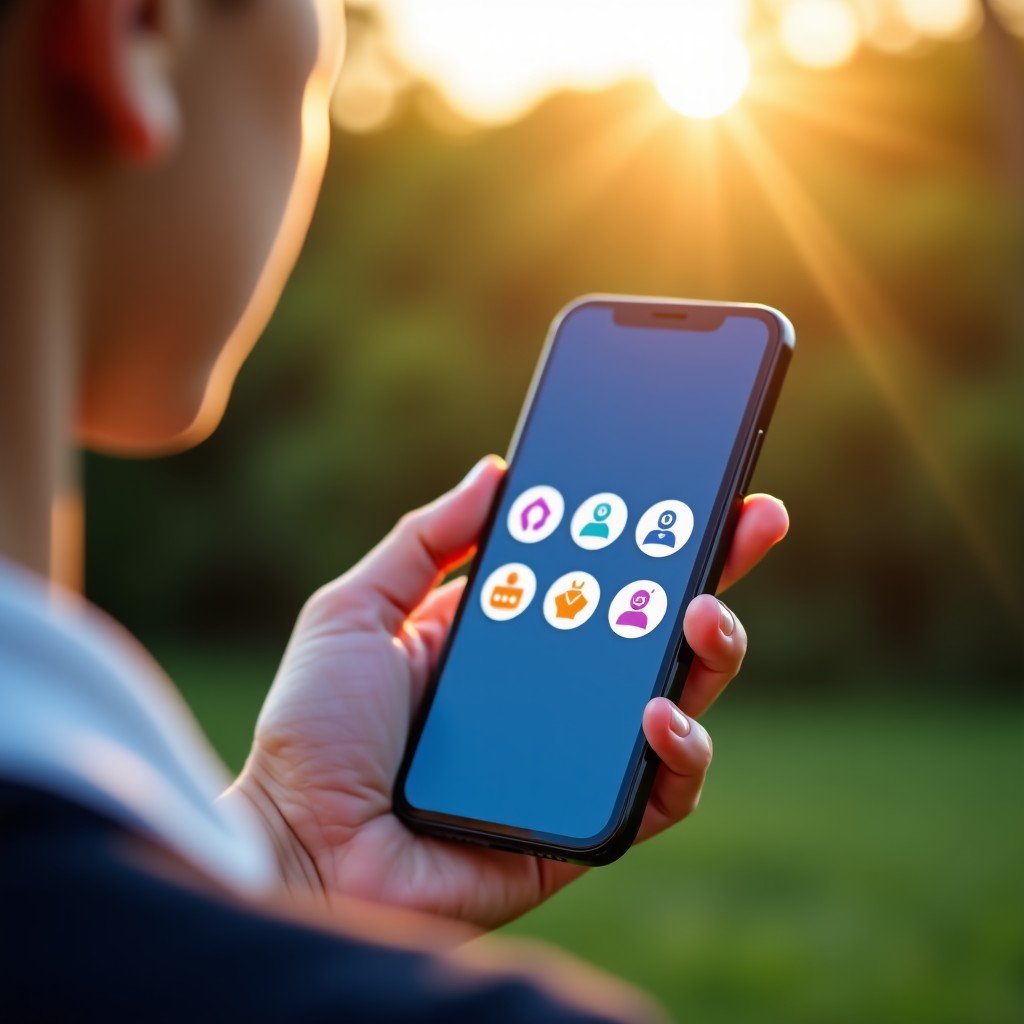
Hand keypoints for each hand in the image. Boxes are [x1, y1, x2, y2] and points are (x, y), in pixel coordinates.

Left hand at [230, 456, 788, 929]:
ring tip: (703, 614)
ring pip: (681, 699)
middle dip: (714, 570)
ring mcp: (576, 758)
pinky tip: (658, 714)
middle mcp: (552, 693)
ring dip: (713, 651)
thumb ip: (426, 541)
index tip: (689, 483)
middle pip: (654, 626)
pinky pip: (663, 792)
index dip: (645, 530)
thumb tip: (495, 474)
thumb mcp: (358, 609)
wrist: (299, 846)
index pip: (594, 574)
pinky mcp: (589, 826)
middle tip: (753, 521)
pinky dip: (680, 752)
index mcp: (506, 637)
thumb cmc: (315, 731)